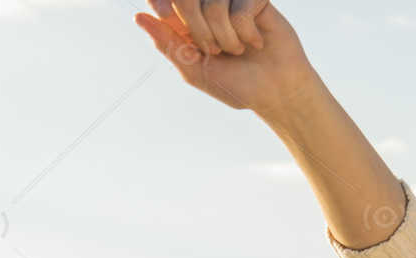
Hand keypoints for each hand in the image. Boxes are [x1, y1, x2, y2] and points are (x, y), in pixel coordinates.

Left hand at [135, 2, 314, 116]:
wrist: (276, 91)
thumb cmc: (236, 85)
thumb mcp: (195, 70)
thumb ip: (167, 43)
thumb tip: (138, 17)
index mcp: (187, 21)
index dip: (162, 3)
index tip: (164, 13)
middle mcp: (208, 4)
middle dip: (199, 30)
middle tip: (215, 51)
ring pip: (213, 3)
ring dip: (226, 38)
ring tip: (238, 50)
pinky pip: (240, 8)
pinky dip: (247, 34)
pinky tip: (257, 42)